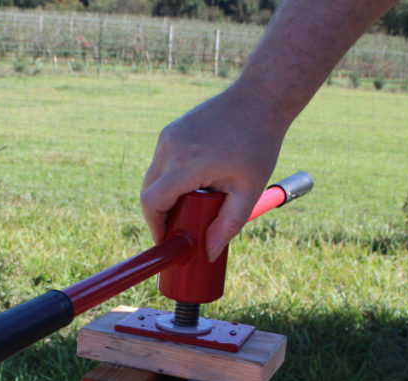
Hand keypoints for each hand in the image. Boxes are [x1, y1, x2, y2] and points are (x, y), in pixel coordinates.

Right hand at [140, 83, 287, 260]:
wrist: (259, 100)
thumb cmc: (258, 145)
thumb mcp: (248, 191)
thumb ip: (228, 225)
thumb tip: (208, 253)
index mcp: (187, 164)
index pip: (153, 203)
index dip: (155, 227)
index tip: (167, 241)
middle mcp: (171, 147)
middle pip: (148, 192)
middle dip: (159, 216)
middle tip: (179, 231)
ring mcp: (169, 135)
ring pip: (153, 177)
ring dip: (165, 197)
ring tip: (189, 209)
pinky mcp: (171, 129)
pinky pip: (162, 162)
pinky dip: (170, 179)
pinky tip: (192, 187)